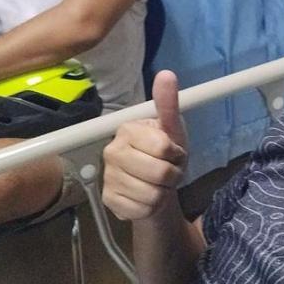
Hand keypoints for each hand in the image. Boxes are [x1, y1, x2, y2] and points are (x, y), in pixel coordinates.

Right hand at [102, 71, 187, 220]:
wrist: (156, 185)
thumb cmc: (164, 155)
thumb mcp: (173, 130)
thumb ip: (169, 104)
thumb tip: (166, 74)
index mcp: (127, 130)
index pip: (163, 148)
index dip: (175, 154)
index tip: (172, 152)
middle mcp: (112, 151)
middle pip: (159, 172)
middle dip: (172, 175)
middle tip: (167, 171)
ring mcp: (108, 177)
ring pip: (152, 194)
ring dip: (164, 192)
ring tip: (158, 184)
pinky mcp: (109, 200)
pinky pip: (142, 209)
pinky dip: (152, 207)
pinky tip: (147, 197)